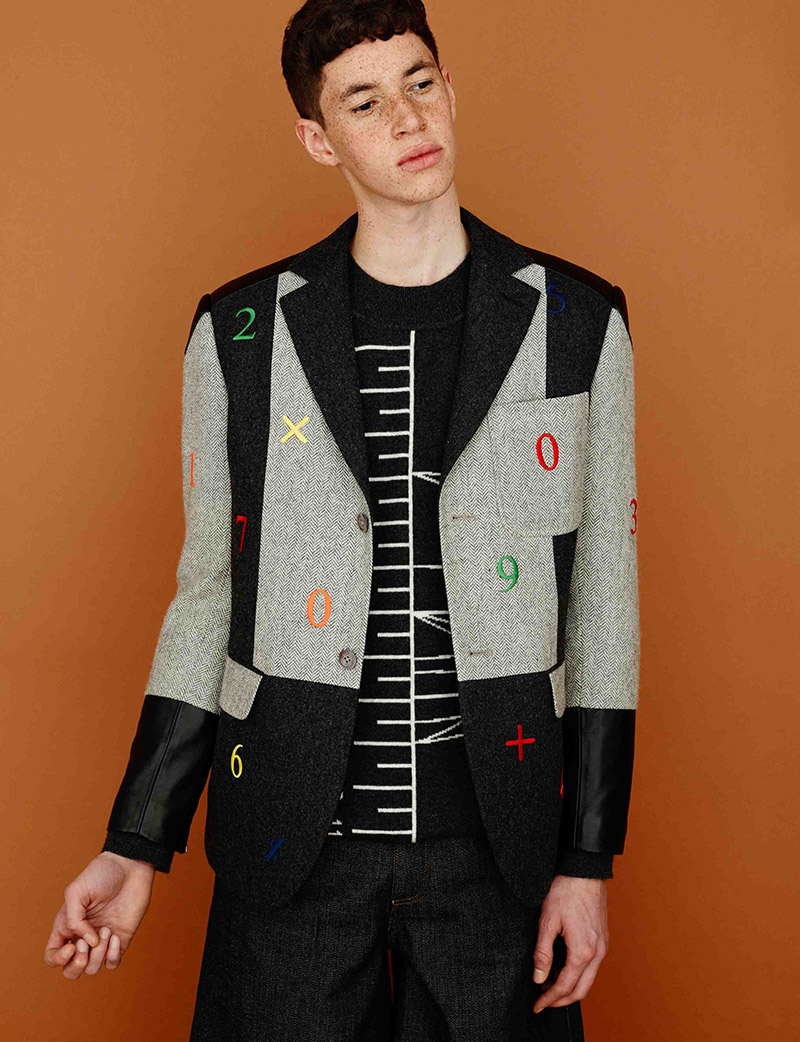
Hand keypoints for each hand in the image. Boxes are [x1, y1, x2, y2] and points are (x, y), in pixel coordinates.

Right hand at [43, 852, 155, 978]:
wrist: (129, 865)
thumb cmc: (101, 874)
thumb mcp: (76, 891)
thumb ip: (73, 920)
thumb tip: (87, 944)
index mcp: (67, 926)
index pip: (52, 956)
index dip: (58, 958)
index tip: (72, 944)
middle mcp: (83, 937)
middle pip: (71, 971)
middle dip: (77, 965)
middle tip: (86, 945)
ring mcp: (102, 940)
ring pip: (92, 969)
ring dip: (98, 955)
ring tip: (106, 928)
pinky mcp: (121, 939)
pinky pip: (113, 963)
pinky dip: (113, 956)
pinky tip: (116, 936)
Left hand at [532, 874, 608, 1013]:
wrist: (585, 873)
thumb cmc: (566, 892)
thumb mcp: (547, 921)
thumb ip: (543, 953)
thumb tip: (539, 978)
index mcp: (582, 952)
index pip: (564, 986)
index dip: (549, 999)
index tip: (537, 1005)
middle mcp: (597, 954)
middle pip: (581, 991)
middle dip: (561, 1001)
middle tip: (543, 1001)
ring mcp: (602, 948)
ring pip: (588, 981)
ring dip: (570, 988)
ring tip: (550, 985)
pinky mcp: (603, 941)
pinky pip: (592, 968)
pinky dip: (579, 976)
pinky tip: (564, 969)